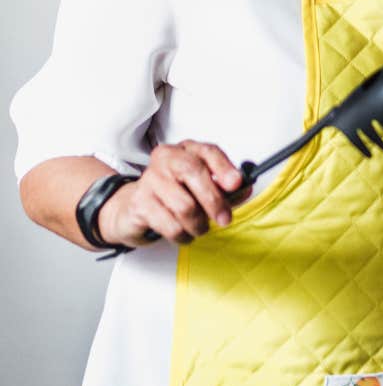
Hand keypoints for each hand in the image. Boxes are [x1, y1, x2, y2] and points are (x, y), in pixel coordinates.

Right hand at [98, 141, 250, 247]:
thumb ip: (224, 187)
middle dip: (214, 201)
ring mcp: (150, 179)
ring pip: (184, 206)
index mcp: (185, 150)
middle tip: (224, 219)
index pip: (208, 151)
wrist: (134, 208)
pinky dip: (182, 235)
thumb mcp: (200, 186)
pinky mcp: (140, 203)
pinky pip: (170, 225)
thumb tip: (244, 189)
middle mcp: (166, 159)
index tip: (236, 184)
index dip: (224, 167)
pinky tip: (183, 234)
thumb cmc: (173, 194)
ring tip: (199, 228)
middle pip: (194, 173)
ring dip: (198, 224)